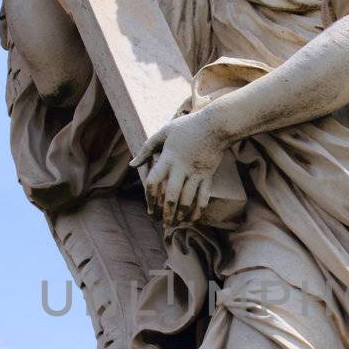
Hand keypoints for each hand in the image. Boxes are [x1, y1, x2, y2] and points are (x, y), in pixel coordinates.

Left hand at [131, 107, 227, 226]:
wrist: (216, 125)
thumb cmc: (188, 126)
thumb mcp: (164, 132)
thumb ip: (147, 148)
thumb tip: (133, 165)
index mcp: (168, 158)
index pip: (154, 181)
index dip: (150, 197)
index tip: (150, 209)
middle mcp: (181, 168)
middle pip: (171, 196)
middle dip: (166, 212)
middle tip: (162, 223)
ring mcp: (196, 173)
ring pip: (188, 199)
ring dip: (181, 214)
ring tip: (175, 223)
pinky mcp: (208, 175)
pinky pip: (203, 197)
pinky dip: (199, 210)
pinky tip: (193, 218)